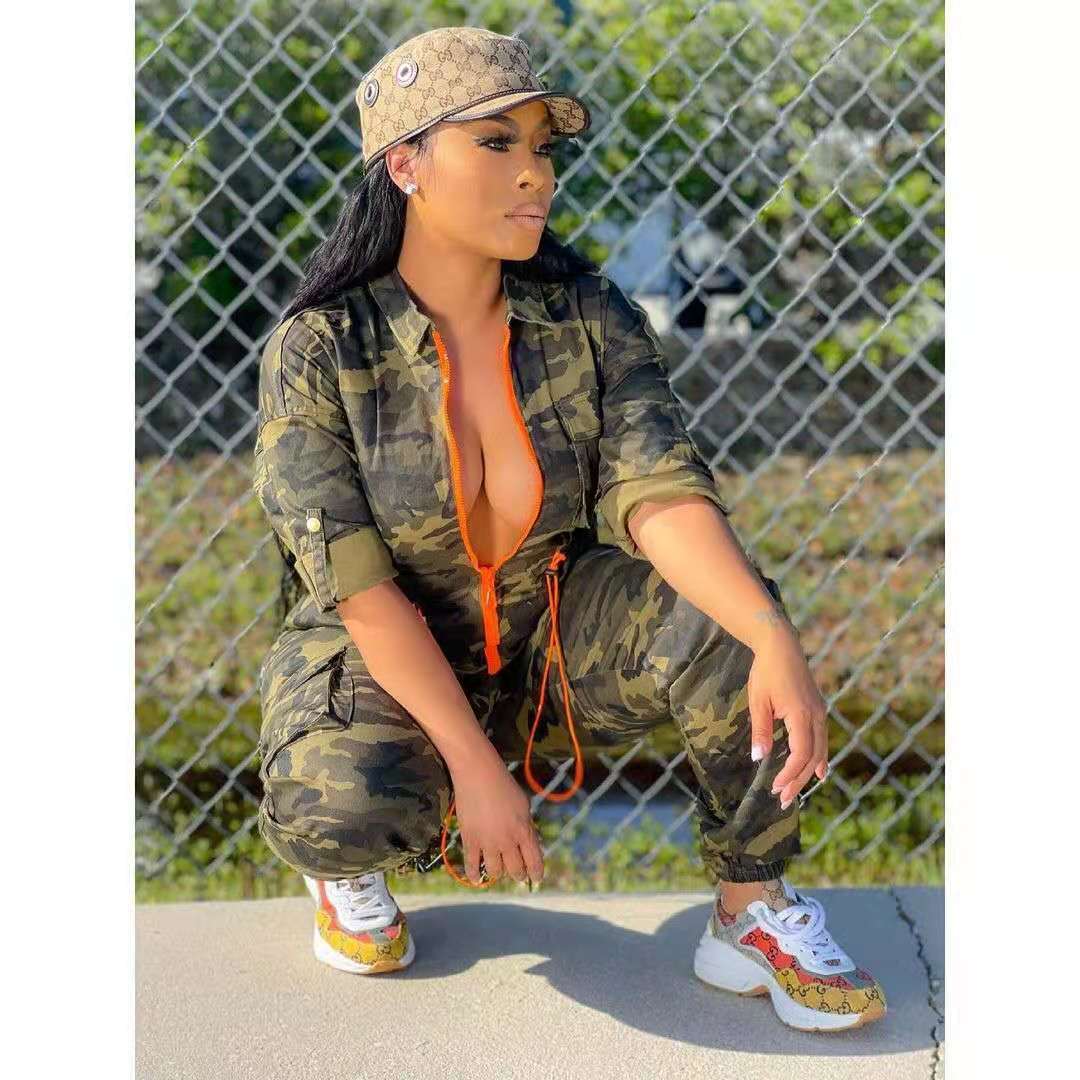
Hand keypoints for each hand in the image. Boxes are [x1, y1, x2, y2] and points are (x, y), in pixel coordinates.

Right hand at [449, 751, 544, 886]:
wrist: (478, 774)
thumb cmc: (504, 785)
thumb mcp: (524, 805)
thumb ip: (527, 827)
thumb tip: (528, 845)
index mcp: (524, 831)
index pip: (534, 861)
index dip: (536, 873)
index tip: (536, 879)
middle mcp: (508, 841)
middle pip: (515, 870)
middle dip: (518, 874)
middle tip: (517, 875)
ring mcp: (488, 842)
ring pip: (496, 872)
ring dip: (498, 874)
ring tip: (498, 872)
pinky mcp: (470, 840)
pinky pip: (472, 865)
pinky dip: (475, 875)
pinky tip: (477, 879)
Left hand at [748, 631, 828, 808]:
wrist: (781, 645)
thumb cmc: (766, 671)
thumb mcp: (758, 701)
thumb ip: (761, 731)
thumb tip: (759, 758)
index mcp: (801, 715)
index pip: (800, 754)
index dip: (789, 774)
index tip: (775, 788)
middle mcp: (816, 716)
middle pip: (812, 757)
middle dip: (798, 780)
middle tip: (783, 800)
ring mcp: (820, 712)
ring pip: (820, 750)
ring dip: (808, 773)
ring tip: (796, 792)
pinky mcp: (818, 709)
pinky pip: (822, 739)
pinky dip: (819, 758)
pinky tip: (818, 772)